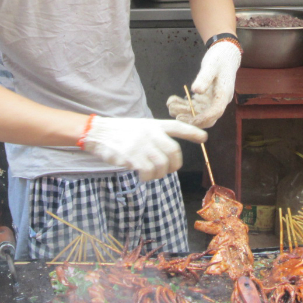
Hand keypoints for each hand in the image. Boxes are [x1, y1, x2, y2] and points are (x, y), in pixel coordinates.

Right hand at [80, 116, 206, 180]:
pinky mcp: (131, 157)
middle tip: (171, 169)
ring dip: (160, 173)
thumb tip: (169, 155)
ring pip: (162, 164)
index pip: (176, 127)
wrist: (98, 132)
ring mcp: (141, 145)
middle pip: (173, 150)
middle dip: (175, 163)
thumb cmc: (120, 132)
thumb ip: (155, 136)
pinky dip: (148, 177)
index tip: (204, 138)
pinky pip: (147, 172)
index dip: (191, 132)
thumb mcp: (140, 127)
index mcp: (153, 124)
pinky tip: (142, 175)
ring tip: (152, 173)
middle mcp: (150, 134)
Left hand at [167, 41, 241, 127]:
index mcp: (223, 95)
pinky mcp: (205, 99)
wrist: (224, 56)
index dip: (202, 118)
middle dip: (190, 118)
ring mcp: (212, 101)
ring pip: (198, 114)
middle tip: (175, 114)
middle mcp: (219, 101)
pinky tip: (172, 100)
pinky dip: (183, 105)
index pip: (215, 112)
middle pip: (207, 118)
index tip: (187, 119)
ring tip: (170, 104)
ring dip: (183, 112)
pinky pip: (194, 107)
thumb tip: (196, 91)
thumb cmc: (219, 59)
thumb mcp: (211, 66)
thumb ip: (204, 78)